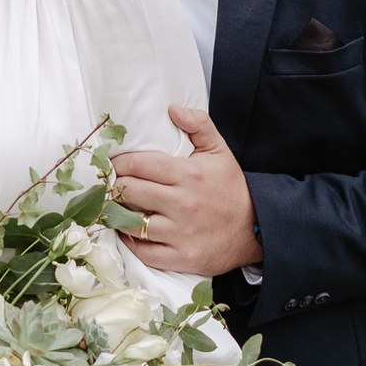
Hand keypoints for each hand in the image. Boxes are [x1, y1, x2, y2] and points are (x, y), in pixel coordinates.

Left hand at [114, 105, 262, 277]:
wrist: (257, 229)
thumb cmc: (231, 188)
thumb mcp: (220, 151)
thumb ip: (199, 124)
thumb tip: (173, 108)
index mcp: (190, 175)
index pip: (141, 164)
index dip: (120, 163)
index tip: (112, 164)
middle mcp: (183, 204)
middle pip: (130, 191)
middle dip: (114, 186)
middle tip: (108, 184)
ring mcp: (182, 233)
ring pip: (132, 222)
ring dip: (117, 214)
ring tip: (112, 207)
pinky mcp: (182, 257)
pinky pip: (144, 252)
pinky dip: (130, 243)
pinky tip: (127, 232)